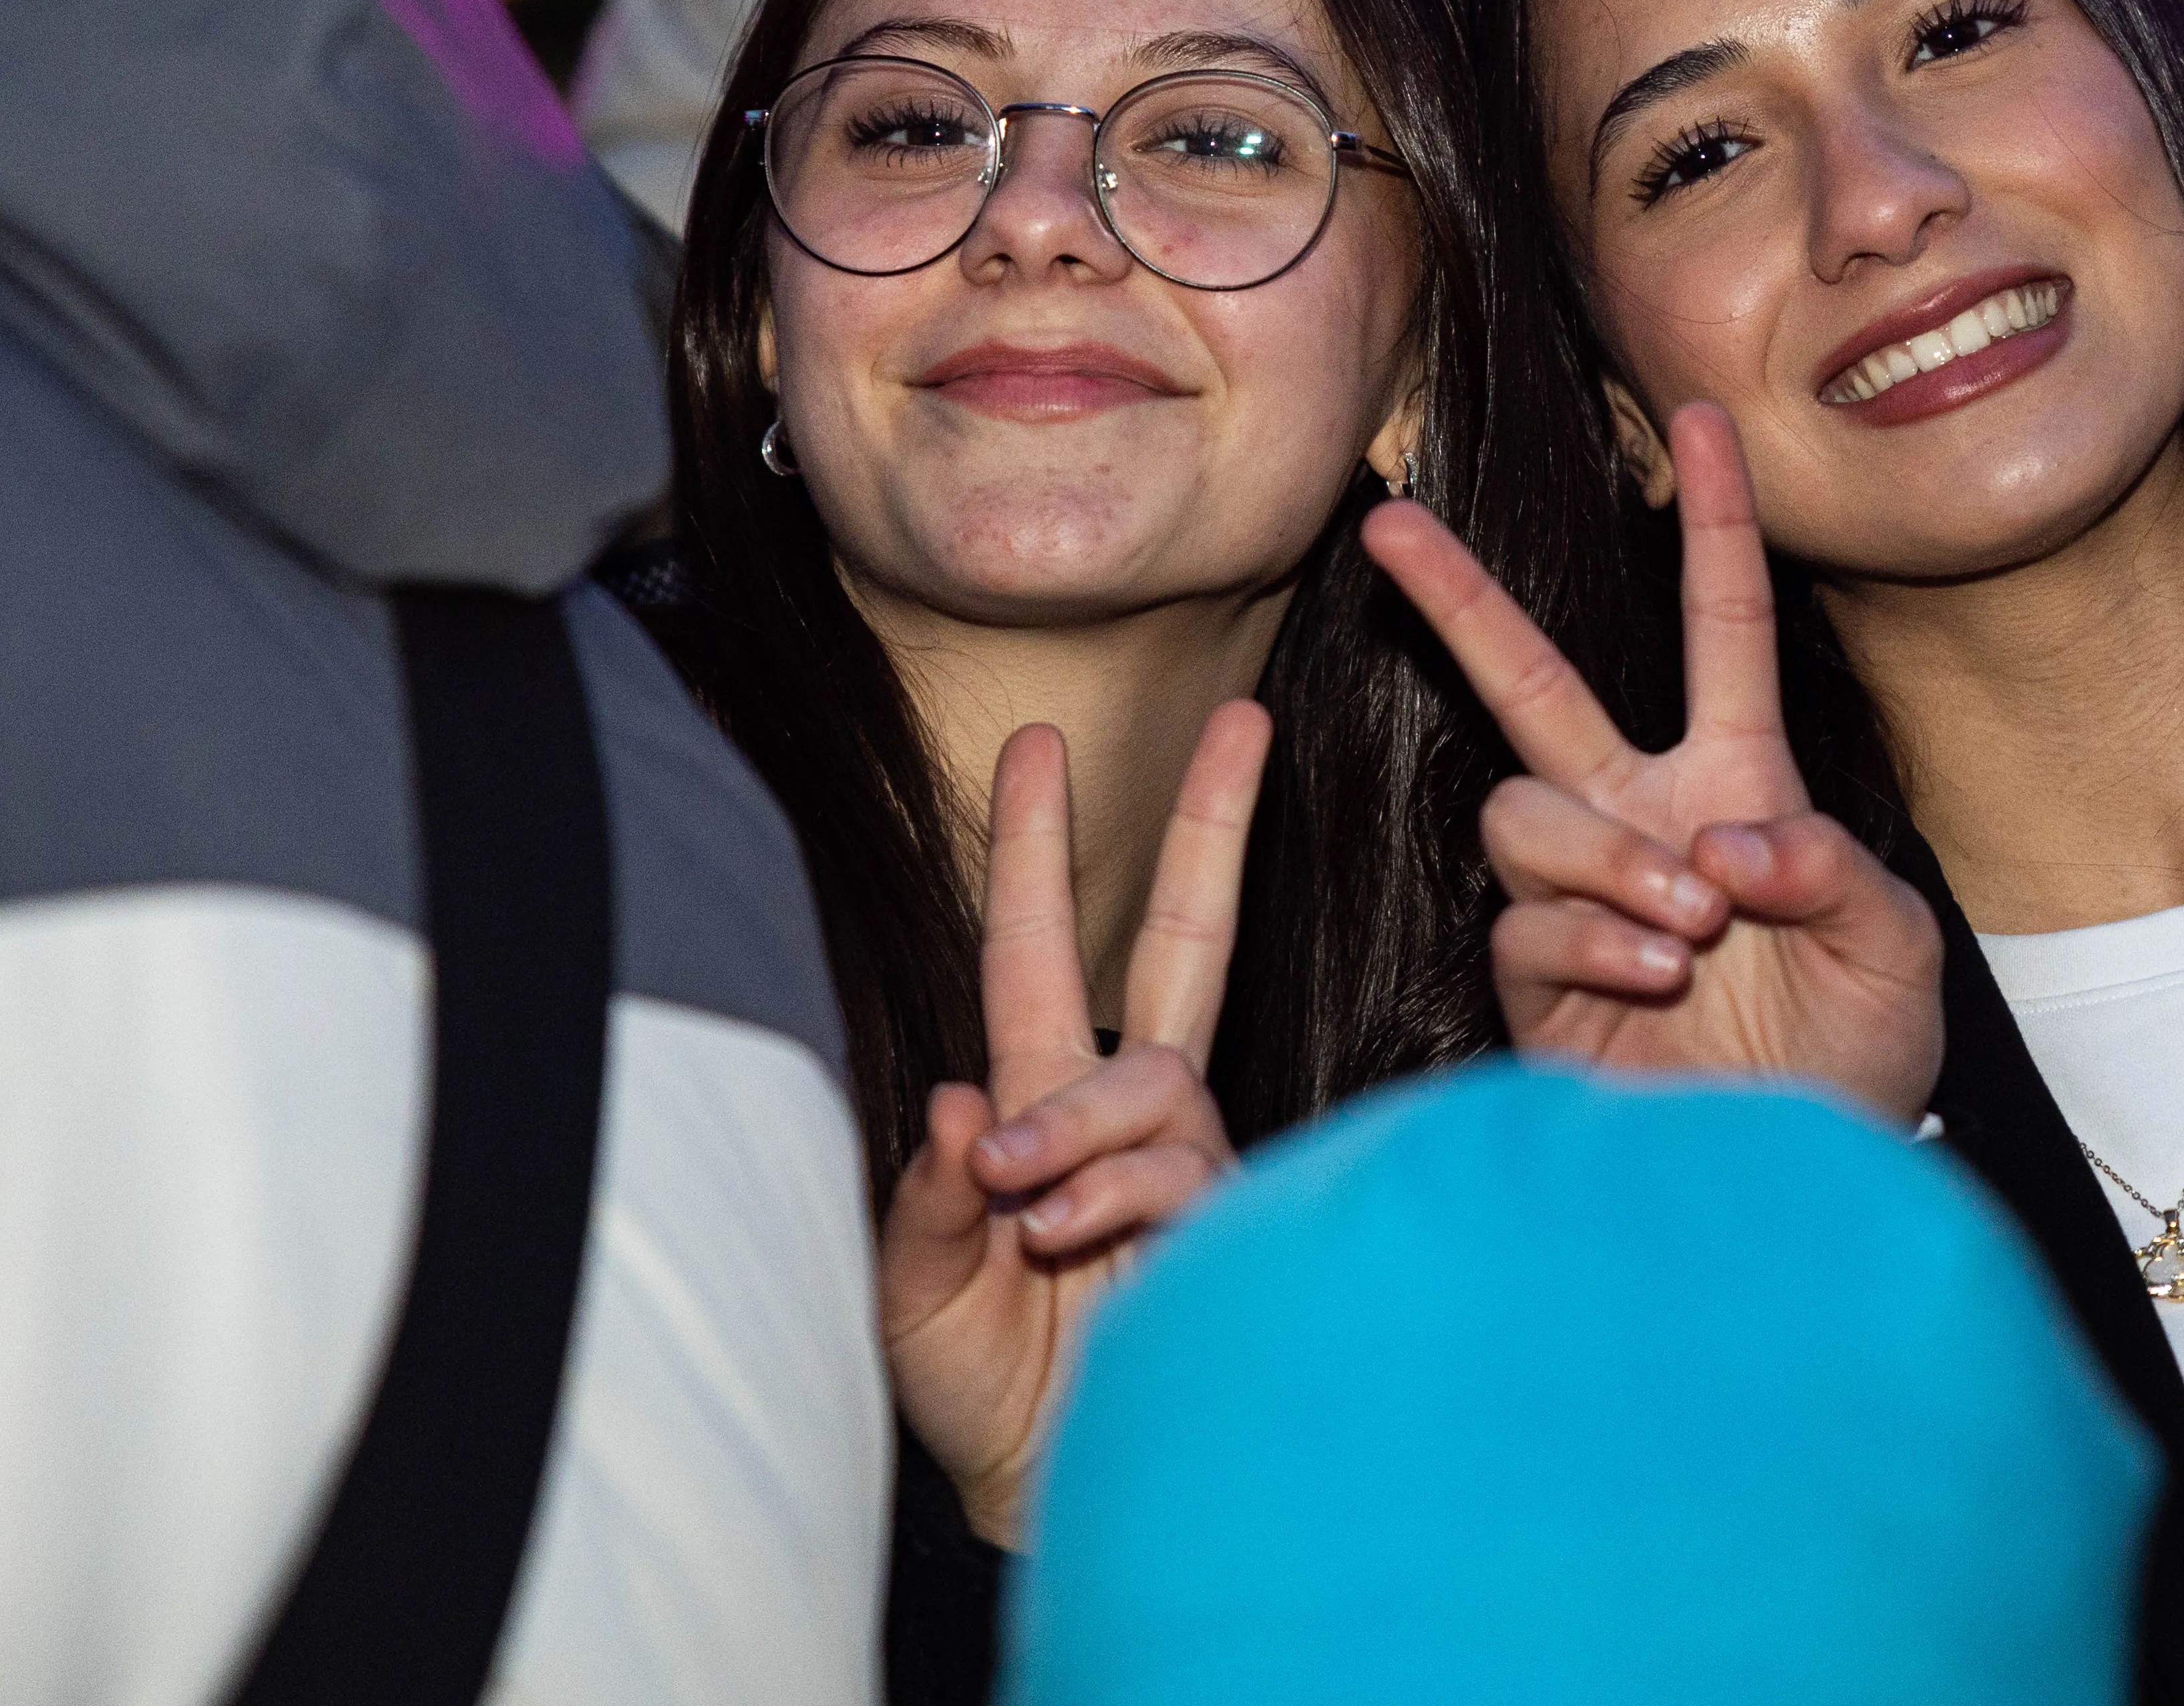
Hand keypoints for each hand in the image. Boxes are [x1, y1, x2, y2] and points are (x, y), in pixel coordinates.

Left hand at [876, 702, 1266, 1548]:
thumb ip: (922, 1200)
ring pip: (1156, 1077)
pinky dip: (1108, 1195)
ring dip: (1079, 1122)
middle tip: (1246, 719)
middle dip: (1216, 825)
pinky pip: (1178, 1168)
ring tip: (1019, 1201)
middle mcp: (1127, 1114)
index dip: (1038, 850)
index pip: (1043, 953)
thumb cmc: (983, 1393)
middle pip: (1189, 939)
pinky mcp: (1227, 1224)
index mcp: (1040, 1107)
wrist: (1047, 1492)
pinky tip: (1061, 1240)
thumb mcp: (908, 1295)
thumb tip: (961, 1097)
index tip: (1037, 746)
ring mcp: (1185, 1163)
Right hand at [1362, 400, 1942, 1123]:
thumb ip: (1832, 871)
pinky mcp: (1535, 986)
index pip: (1718, 626)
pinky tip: (1661, 976)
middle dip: (1459, 600)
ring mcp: (1581, 899)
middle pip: (1531, 684)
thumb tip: (1725, 836)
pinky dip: (1598, 941)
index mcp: (1736, 781)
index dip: (1711, 522)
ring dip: (1606, 857)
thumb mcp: (1895, 949)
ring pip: (1525, 814)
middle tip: (1389, 524)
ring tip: (1693, 924)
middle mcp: (1642, 820)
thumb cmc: (1857, 1056)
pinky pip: (1526, 925)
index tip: (1703, 420)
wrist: (1800, 1177)